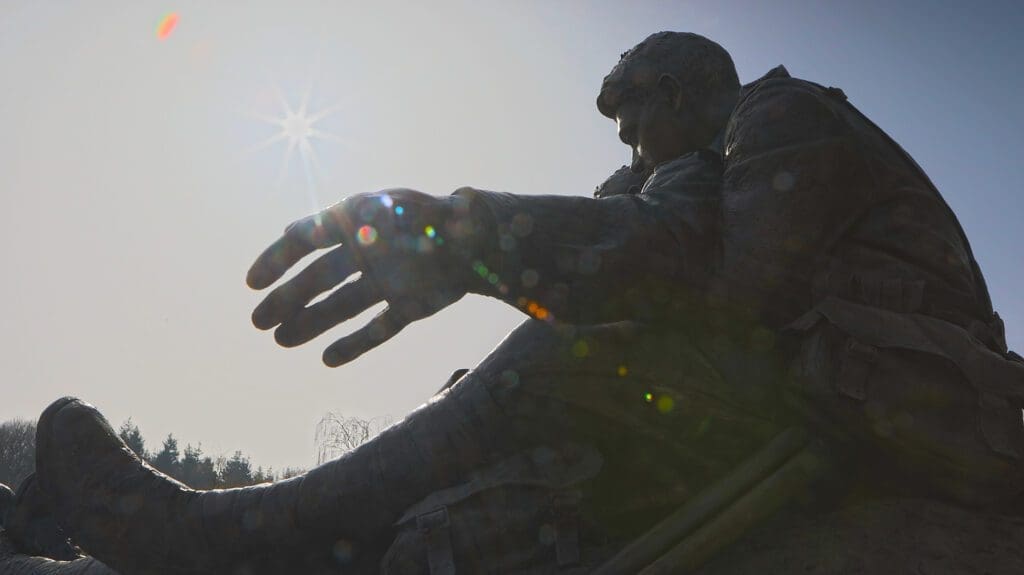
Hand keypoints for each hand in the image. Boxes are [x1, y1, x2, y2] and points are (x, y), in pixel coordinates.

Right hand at [246, 189, 480, 365]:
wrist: (483, 241)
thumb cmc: (431, 216)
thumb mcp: (384, 210)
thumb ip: (341, 221)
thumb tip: (293, 232)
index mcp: (357, 223)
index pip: (306, 240)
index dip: (277, 259)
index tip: (252, 283)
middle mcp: (368, 253)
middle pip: (319, 280)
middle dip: (287, 299)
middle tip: (258, 322)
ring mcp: (388, 281)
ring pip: (341, 307)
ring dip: (312, 323)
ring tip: (281, 340)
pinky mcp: (410, 306)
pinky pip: (378, 329)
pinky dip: (356, 344)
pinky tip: (328, 359)